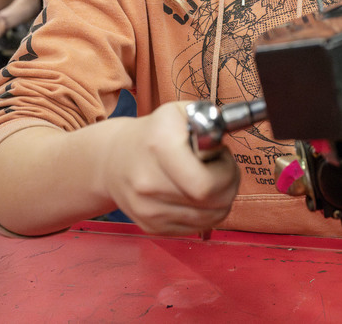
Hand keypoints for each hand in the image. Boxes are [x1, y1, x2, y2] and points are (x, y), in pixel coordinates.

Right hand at [103, 102, 239, 234]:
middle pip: (212, 203)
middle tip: (222, 169)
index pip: (206, 184)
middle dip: (229, 186)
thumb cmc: (154, 134)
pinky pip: (196, 227)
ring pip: (209, 219)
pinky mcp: (151, 226)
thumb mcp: (179, 112)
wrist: (112, 159)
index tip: (223, 157)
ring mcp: (147, 209)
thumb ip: (210, 120)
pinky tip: (195, 193)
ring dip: (220, 200)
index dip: (227, 172)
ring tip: (209, 179)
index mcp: (159, 146)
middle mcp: (148, 182)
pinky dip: (206, 213)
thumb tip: (226, 138)